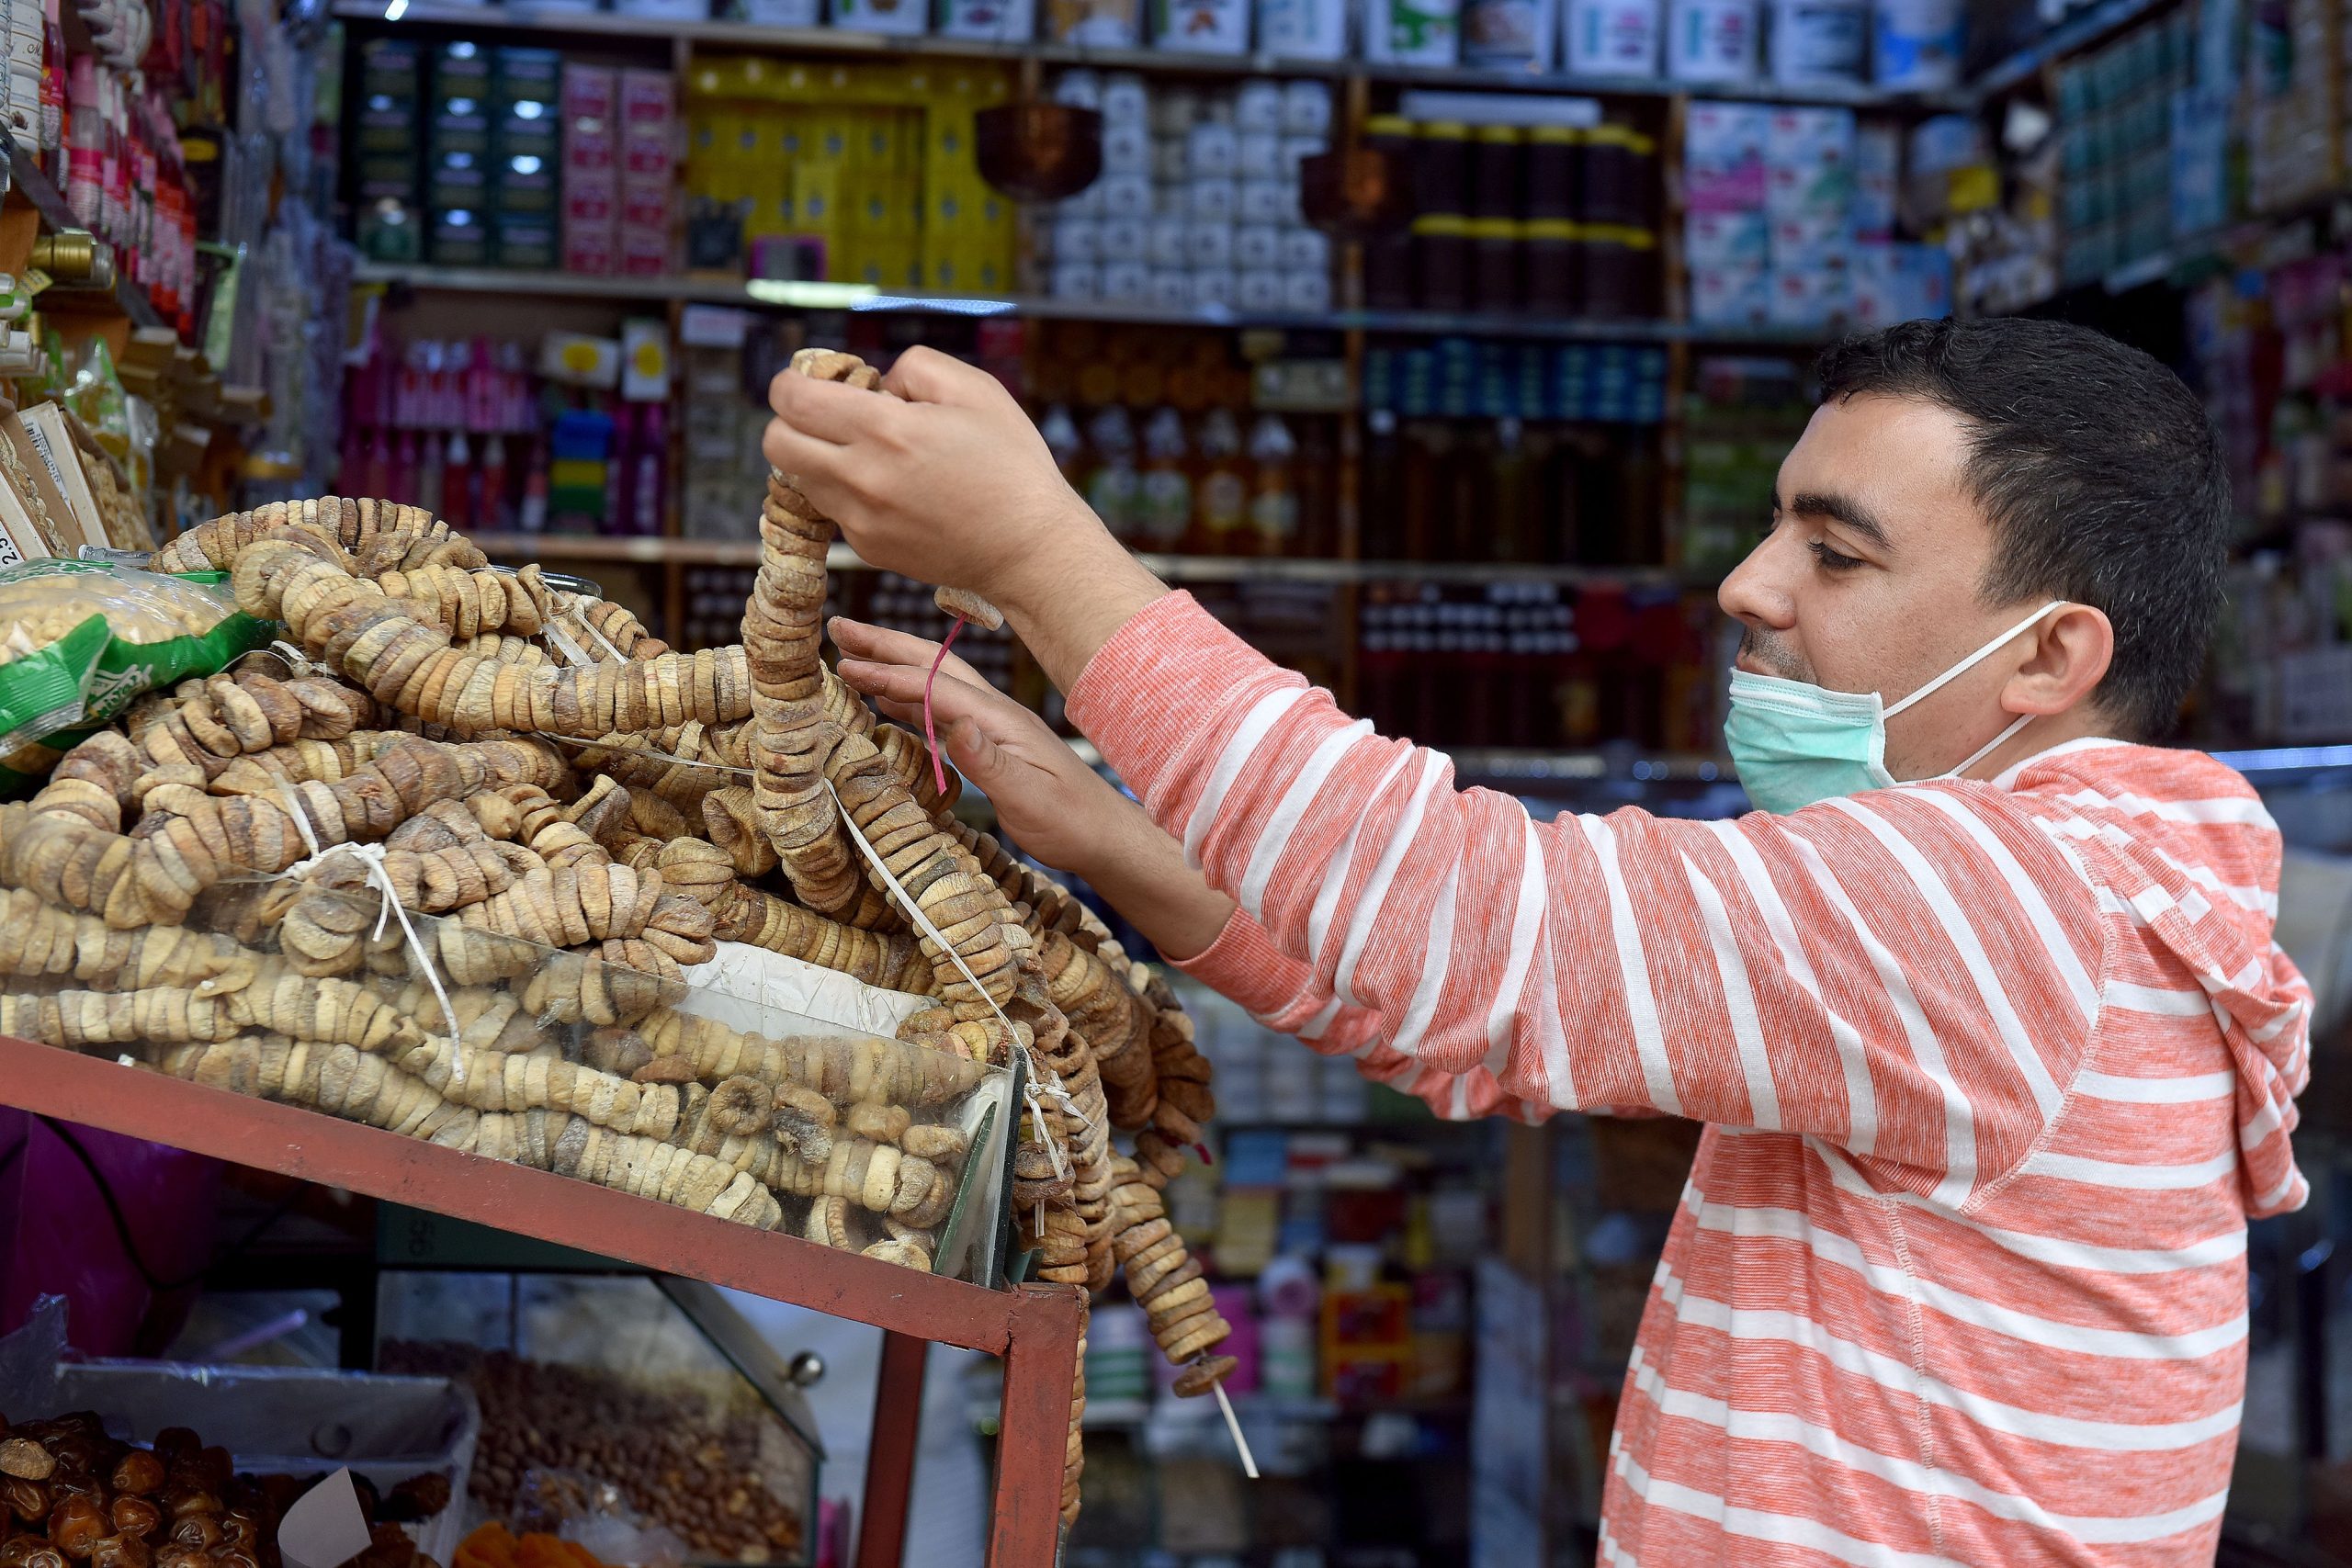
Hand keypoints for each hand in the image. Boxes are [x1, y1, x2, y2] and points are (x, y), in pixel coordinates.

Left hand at [766, 348, 1168, 690]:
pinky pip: (834, 510)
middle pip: (776, 441)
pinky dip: (848, 492)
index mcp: (883, 430)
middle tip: (831, 415)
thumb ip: (912, 367)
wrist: (1029, 548)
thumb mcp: (973, 388)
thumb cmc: (1010, 463)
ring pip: (800, 478)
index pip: (792, 400)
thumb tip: (875, 384)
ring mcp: (860, 520)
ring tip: (868, 452)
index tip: (810, 381)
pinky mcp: (869, 548)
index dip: (791, 382)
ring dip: (819, 456)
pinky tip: (892, 488)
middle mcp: (860, 477)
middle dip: (792, 419)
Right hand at [830, 615, 1132, 871]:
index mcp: (1000, 720)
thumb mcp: (1029, 798)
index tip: (846, 664)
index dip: (889, 675)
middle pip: (932, 668)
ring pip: (933, 685)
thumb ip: (991, 762)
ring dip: (892, 668)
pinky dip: (908, 701)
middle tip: (839, 629)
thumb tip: (958, 724)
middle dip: (885, 646)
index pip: (935, 687)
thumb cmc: (1071, 822)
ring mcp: (992, 727)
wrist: (1104, 835)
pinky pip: (941, 713)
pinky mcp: (991, 745)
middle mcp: (994, 714)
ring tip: (851, 657)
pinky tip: (888, 703)